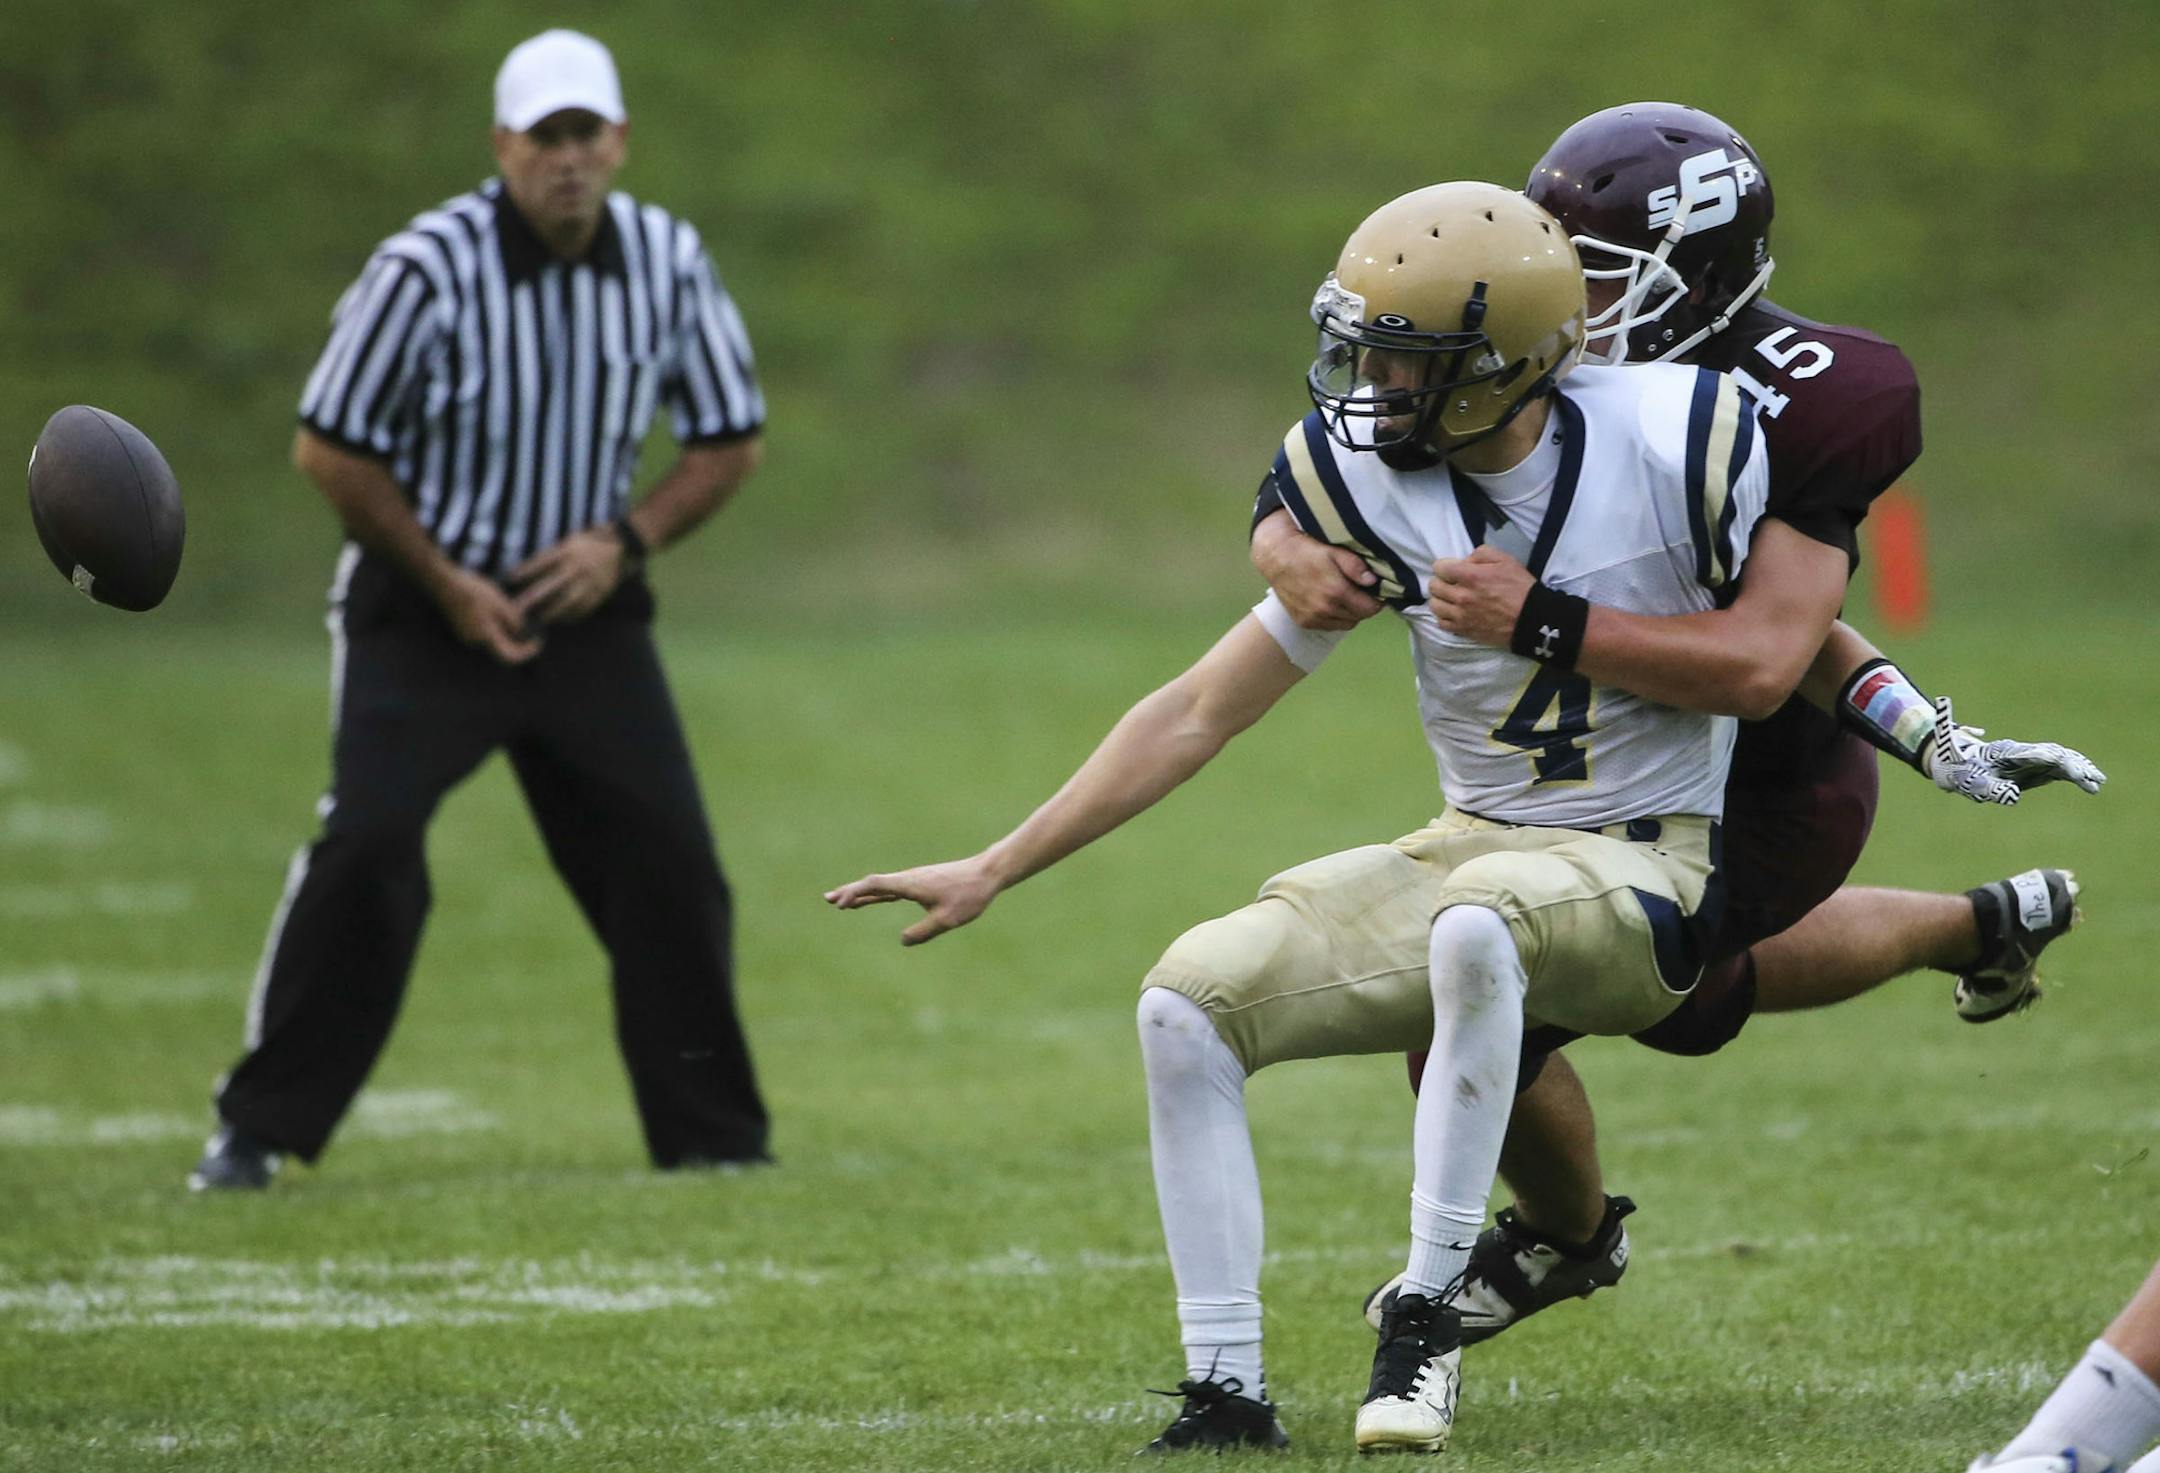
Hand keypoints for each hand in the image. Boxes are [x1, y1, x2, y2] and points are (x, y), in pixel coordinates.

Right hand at [434, 567, 541, 664]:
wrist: (442, 582)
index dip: (527, 653)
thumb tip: (522, 633)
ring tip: (508, 610)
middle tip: (526, 622)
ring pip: (492, 639)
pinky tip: (493, 607)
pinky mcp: (460, 628)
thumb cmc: (472, 591)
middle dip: (516, 638)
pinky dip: (492, 625)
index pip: (511, 657)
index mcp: (486, 638)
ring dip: (504, 630)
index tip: (538, 641)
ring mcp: (465, 636)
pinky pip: (481, 632)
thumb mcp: (500, 603)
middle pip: (502, 648)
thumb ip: (513, 621)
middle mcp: (474, 642)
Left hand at [510, 528, 626, 626]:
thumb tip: (533, 569)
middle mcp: (577, 566)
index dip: (525, 570)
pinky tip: (563, 620)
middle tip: (518, 609)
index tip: (510, 578)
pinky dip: (572, 615)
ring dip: (552, 612)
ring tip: (540, 620)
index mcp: (568, 551)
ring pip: (567, 601)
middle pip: (551, 585)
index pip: (541, 562)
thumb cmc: (592, 542)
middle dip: (533, 598)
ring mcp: (589, 581)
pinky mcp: (600, 591)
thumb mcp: (572, 541)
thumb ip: (555, 554)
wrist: (623, 546)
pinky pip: (584, 607)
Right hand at [825, 857, 1003, 945]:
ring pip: (880, 886)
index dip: (856, 893)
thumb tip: (902, 940)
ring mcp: (913, 880)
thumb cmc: (968, 896)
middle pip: (872, 884)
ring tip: (840, 901)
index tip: (840, 903)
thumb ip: (923, 932)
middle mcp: (908, 878)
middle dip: (850, 892)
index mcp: (911, 884)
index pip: (876, 885)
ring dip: (860, 893)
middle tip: (828, 899)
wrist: (986, 874)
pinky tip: (869, 900)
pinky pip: (892, 888)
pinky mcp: (920, 883)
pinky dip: (877, 894)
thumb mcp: (947, 919)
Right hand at [1251, 511, 1381, 630]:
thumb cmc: (1307, 551)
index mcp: (1336, 591)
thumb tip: (1373, 581)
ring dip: (1350, 613)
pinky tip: (1330, 603)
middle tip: (1360, 592)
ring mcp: (1313, 618)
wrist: (1277, 558)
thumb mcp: (1334, 551)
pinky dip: (1335, 617)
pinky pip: (1330, 626)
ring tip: (1346, 597)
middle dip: (1364, 606)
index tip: (1375, 593)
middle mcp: (1325, 609)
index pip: (1370, 608)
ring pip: (1346, 624)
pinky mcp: (1304, 622)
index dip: (1376, 601)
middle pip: (1359, 617)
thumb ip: (1355, 566)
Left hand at [1428, 545, 1532, 647]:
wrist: (1531, 619)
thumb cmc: (1520, 587)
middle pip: (1434, 586)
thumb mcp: (1505, 559)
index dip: (1446, 566)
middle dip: (1441, 581)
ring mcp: (1460, 615)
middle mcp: (1461, 596)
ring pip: (1434, 605)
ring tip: (1451, 598)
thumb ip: (1481, 554)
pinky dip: (1445, 617)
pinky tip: (1454, 613)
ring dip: (1440, 599)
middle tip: (1452, 583)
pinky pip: (1441, 623)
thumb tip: (1465, 561)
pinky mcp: (1463, 630)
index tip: (1453, 569)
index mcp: (1470, 576)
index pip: (1439, 567)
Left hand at [1923, 696, 2106, 805]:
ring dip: (2080, 768)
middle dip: (2074, 766)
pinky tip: (2091, 783)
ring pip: (2060, 759)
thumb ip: (1990, 789)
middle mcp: (2021, 752)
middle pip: (2054, 754)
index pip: (2035, 753)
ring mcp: (2028, 758)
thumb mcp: (1969, 783)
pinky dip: (2074, 773)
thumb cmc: (1959, 772)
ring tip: (2098, 782)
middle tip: (2092, 780)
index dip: (2055, 761)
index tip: (2072, 773)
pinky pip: (2057, 768)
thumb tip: (2014, 798)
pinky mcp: (2032, 767)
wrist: (1952, 763)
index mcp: (2005, 752)